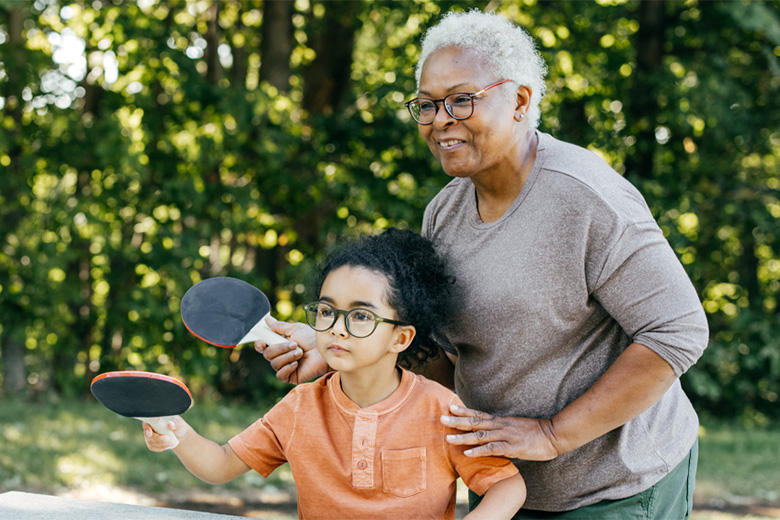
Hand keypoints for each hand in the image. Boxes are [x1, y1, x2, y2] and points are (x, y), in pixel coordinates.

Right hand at [143, 416, 188, 451]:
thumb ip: (175, 423)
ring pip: (150, 442)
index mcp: (154, 418)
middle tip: (169, 440)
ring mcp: (149, 435)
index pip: (146, 423)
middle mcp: (149, 426)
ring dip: (161, 444)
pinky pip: (152, 447)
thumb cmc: (178, 426)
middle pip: (148, 435)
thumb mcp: (179, 423)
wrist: (179, 434)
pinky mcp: (151, 442)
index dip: (147, 428)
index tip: (150, 433)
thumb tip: (170, 424)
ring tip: (171, 443)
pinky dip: (160, 448)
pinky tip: (167, 446)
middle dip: (158, 439)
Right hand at [254, 316, 326, 383]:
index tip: (262, 342)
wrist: (325, 350)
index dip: (259, 344)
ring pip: (274, 364)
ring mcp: (285, 367)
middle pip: (267, 354)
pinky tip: (296, 364)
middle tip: (295, 344)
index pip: (262, 346)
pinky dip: (287, 368)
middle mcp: (280, 355)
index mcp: (279, 343)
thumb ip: (279, 326)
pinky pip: (280, 375)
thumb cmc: (312, 338)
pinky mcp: (291, 376)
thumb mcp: (295, 329)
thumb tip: (267, 319)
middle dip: (280, 348)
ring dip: (287, 357)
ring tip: (300, 353)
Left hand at [441, 404, 560, 460]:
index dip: (464, 411)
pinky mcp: (512, 447)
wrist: (553, 434)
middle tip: (441, 419)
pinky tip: (467, 453)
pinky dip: (479, 451)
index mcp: (500, 420)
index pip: (478, 414)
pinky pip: (492, 448)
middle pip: (475, 422)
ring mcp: (505, 435)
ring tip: (448, 438)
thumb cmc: (535, 432)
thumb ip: (502, 429)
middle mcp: (500, 425)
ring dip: (463, 436)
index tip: (450, 407)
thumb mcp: (515, 427)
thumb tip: (490, 432)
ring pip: (480, 435)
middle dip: (457, 421)